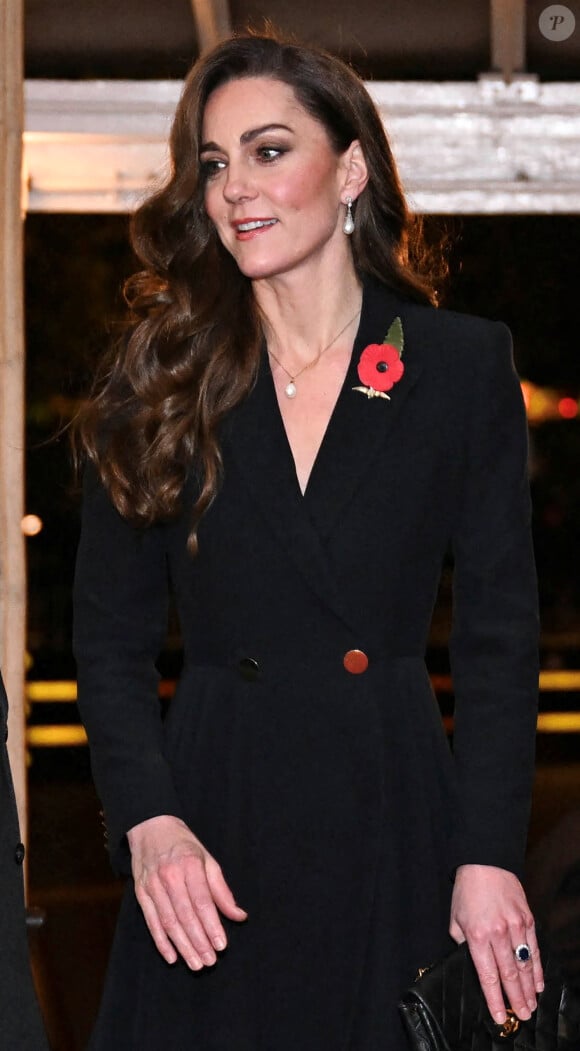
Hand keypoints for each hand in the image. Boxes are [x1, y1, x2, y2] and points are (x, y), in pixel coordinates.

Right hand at [127, 814, 246, 969]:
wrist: (150, 827)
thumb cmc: (184, 845)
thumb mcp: (207, 859)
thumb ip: (221, 889)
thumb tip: (239, 915)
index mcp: (190, 865)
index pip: (202, 901)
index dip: (212, 925)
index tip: (221, 945)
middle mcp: (170, 876)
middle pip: (185, 915)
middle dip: (199, 941)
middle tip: (210, 961)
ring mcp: (152, 885)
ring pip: (168, 922)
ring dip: (182, 946)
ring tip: (196, 963)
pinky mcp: (141, 893)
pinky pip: (151, 921)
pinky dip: (161, 941)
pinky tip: (172, 956)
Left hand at [450, 864, 543, 1024]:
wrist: (484, 862)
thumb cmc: (466, 891)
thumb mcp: (455, 919)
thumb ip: (464, 945)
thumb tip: (473, 963)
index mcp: (477, 936)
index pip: (488, 976)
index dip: (494, 999)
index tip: (499, 1016)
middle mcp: (499, 934)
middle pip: (509, 975)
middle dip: (515, 1000)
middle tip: (522, 1017)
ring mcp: (516, 926)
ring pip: (525, 965)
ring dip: (528, 989)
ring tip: (531, 1006)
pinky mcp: (528, 919)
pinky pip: (534, 949)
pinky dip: (537, 968)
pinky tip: (538, 983)